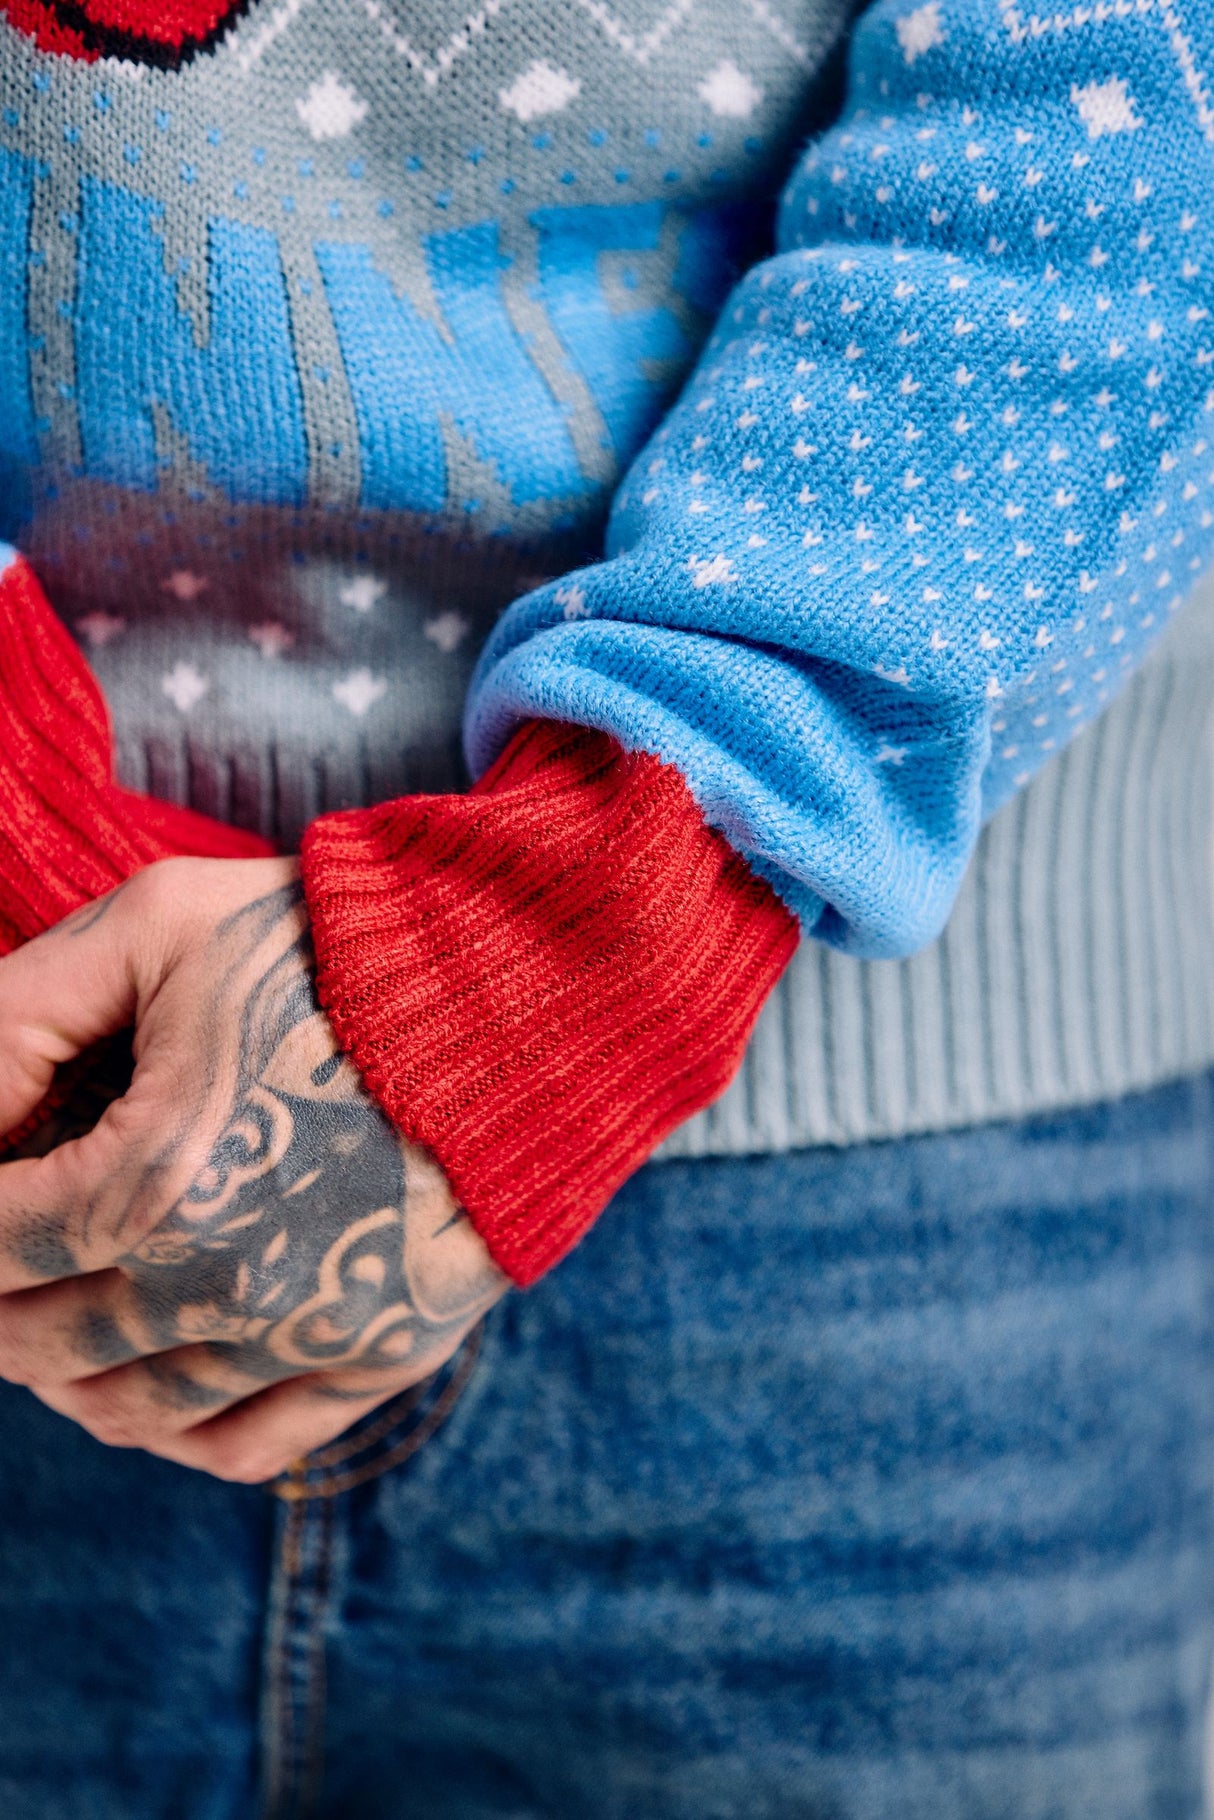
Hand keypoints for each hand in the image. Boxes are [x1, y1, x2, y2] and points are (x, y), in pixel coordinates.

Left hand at [0, 859, 509, 1480]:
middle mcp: (224, 1285)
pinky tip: (140, 1386)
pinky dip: (167, 1432)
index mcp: (152, 1180)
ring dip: (59, 1373)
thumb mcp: (156, 922)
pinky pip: (240, 1448)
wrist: (531, 981)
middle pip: (38, 1339)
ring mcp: (310, 1335)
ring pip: (126, 1408)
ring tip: (48, 1316)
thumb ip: (15, 1012)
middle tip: (2, 1253)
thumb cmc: (339, 941)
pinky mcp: (383, 1354)